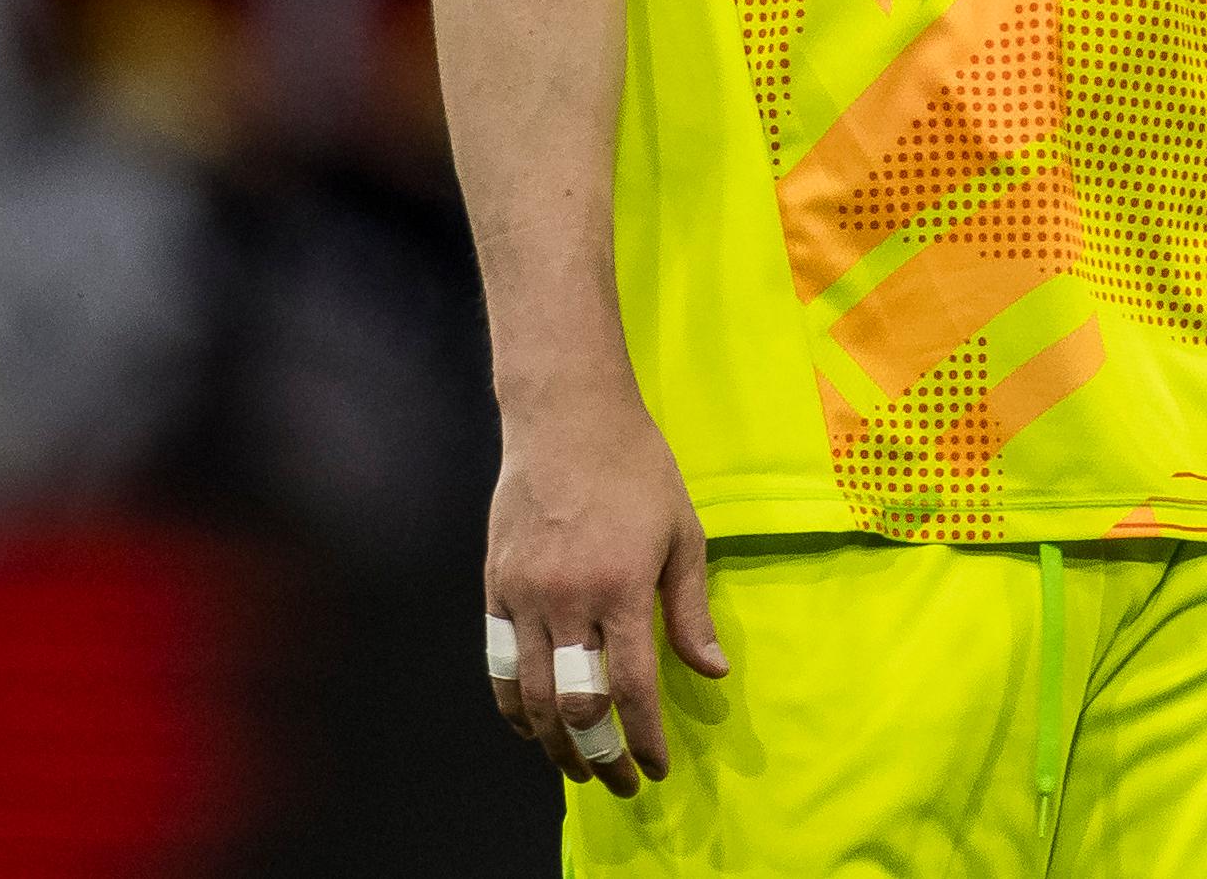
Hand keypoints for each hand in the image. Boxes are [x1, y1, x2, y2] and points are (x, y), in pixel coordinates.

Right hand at [483, 383, 726, 794]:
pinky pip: (499, 666)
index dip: (643, 737)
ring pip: (531, 697)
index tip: (656, 768)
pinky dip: (514, 707)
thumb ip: (691, 609)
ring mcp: (523, 597)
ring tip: (577, 768)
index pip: (630, 687)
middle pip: (575, 706)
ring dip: (554, 743)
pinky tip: (532, 726)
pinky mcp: (493, 589)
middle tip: (619, 783)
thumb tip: (713, 671)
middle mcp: (567, 601)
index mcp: (621, 587)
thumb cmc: (637, 471)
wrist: (566, 422)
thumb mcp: (683, 534)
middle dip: (599, 755)